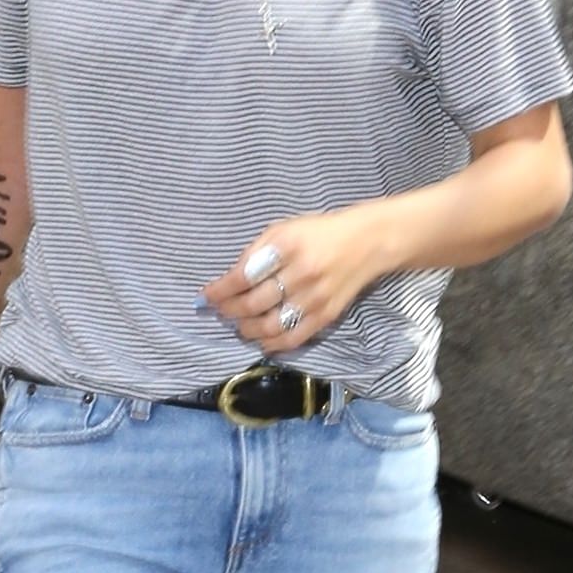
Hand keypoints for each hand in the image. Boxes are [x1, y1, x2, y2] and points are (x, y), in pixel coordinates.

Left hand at [202, 205, 390, 357]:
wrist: (366, 243)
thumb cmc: (318, 233)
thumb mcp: (284, 229)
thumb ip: (256, 252)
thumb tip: (228, 281)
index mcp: (287, 246)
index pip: (243, 275)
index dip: (220, 291)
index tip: (207, 296)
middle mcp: (301, 273)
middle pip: (253, 303)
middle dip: (229, 311)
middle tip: (220, 312)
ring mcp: (315, 298)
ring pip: (270, 325)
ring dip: (246, 330)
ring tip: (238, 326)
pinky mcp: (326, 316)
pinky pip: (293, 338)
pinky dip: (272, 343)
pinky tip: (261, 339)